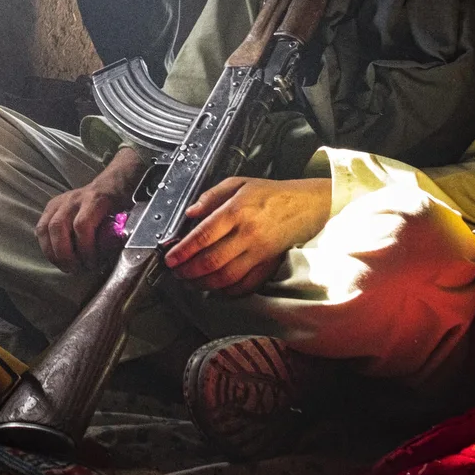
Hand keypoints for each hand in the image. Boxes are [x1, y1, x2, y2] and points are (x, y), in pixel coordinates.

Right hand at [36, 147, 142, 273]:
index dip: (85, 249)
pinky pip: (40, 228)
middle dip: (64, 254)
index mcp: (94, 200)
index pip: (82, 225)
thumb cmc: (118, 206)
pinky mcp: (50, 207)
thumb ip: (113, 237)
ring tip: (64, 266)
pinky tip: (56, 256)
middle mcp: (73, 199)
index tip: (93, 264)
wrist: (109, 186)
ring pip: (44, 228)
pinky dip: (45, 245)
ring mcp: (59, 202)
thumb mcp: (123, 219)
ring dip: (51, 252)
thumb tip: (104, 261)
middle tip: (75, 269)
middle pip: (58, 227)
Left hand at [164, 176, 332, 296]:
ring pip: (227, 277)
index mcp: (237, 211)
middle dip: (189, 270)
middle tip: (176, 272)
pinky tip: (215, 288)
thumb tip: (190, 213)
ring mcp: (260, 253)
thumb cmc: (269, 194)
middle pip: (212, 260)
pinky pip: (247, 285)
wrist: (305, 206)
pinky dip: (228, 291)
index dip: (184, 250)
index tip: (170, 258)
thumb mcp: (238, 183)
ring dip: (204, 283)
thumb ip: (210, 196)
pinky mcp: (269, 265)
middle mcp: (248, 235)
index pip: (204, 235)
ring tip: (189, 281)